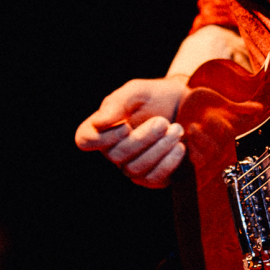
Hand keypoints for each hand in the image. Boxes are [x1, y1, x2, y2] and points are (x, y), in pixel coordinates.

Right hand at [73, 76, 191, 188]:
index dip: (101, 138)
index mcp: (102, 128)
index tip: (126, 126)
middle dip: (142, 138)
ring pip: (135, 168)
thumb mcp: (137, 91)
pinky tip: (179, 147)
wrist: (186, 106)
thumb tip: (98, 123)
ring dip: (158, 149)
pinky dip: (167, 163)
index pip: (84, 140)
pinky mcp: (151, 177)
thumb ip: (117, 103)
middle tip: (163, 122)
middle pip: (116, 155)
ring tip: (176, 130)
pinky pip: (153, 178)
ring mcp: (131, 166)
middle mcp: (113, 150)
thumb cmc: (156, 96)